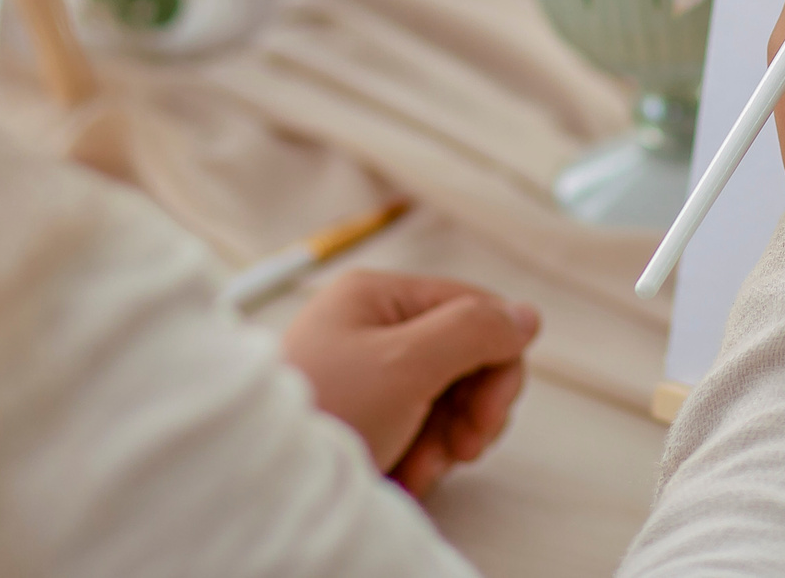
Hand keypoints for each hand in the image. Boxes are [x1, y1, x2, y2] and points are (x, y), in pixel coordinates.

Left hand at [280, 268, 539, 494]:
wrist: (258, 488)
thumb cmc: (322, 413)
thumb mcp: (406, 364)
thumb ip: (474, 332)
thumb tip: (526, 316)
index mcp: (378, 297)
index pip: (474, 310)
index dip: (498, 361)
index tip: (489, 415)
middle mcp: (373, 330)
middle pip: (465, 357)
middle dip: (470, 410)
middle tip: (460, 449)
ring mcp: (368, 378)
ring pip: (448, 399)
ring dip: (447, 441)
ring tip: (418, 468)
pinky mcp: (365, 420)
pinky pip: (419, 431)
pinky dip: (422, 458)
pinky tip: (402, 477)